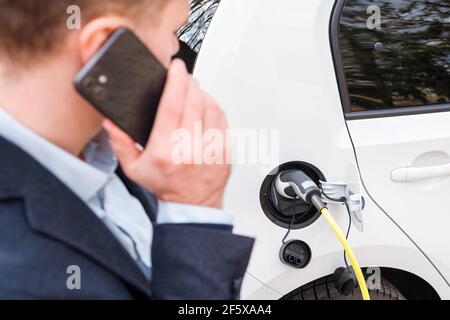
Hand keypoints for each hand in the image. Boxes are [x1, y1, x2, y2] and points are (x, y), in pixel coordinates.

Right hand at [103, 59, 229, 208]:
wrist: (192, 205)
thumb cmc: (165, 186)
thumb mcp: (134, 168)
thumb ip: (121, 143)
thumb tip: (111, 121)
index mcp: (165, 150)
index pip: (173, 105)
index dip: (175, 81)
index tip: (176, 67)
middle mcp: (189, 148)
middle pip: (194, 100)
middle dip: (189, 82)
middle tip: (183, 77)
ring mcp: (210, 149)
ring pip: (211, 106)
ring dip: (202, 93)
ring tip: (192, 92)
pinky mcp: (224, 150)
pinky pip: (222, 118)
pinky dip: (213, 106)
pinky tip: (204, 107)